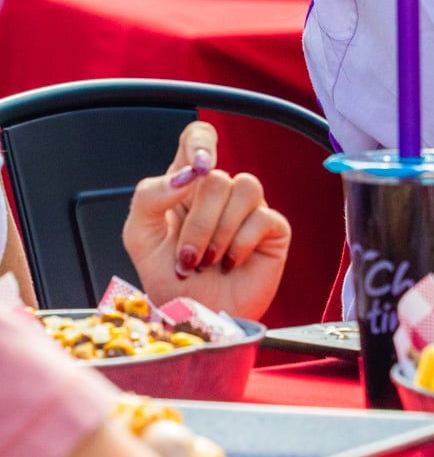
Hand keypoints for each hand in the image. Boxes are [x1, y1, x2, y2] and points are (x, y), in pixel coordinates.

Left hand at [122, 121, 290, 319]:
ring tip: (208, 260)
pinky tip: (230, 261)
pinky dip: (240, 244)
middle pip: (216, 176)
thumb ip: (150, 197)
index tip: (198, 166)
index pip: (199, 138)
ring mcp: (247, 209)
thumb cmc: (167, 281)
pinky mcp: (271, 229)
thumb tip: (185, 175)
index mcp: (186, 185)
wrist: (194, 319)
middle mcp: (218, 193)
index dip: (202, 142)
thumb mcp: (139, 237)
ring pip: (245, 187)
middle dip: (198, 223)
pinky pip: (263, 217)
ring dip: (219, 232)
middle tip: (187, 256)